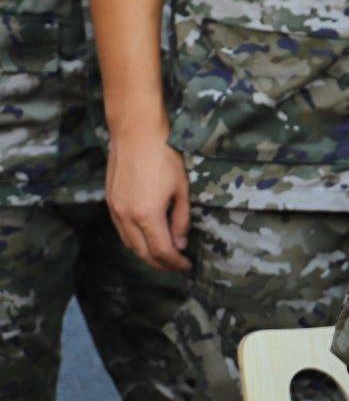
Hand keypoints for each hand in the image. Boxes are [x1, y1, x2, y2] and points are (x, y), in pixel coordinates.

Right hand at [106, 124, 190, 271]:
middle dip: (160, 263)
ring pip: (128, 243)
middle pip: (142, 252)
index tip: (187, 266)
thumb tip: (180, 243)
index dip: (175, 262)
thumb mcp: (181, 189)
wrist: (135, 133)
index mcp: (146, 215)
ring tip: (163, 256)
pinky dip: (134, 241)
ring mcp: (114, 209)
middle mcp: (126, 217)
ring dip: (145, 254)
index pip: (161, 250)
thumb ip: (180, 219)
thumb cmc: (165, 157)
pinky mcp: (109, 201)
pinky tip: (146, 239)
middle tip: (176, 266)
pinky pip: (121, 231)